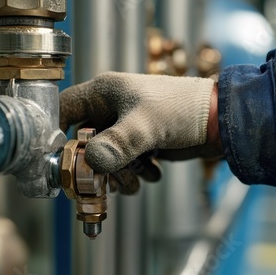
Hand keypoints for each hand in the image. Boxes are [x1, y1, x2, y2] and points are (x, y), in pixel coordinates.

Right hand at [60, 72, 221, 192]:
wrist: (219, 123)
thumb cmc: (183, 110)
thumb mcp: (146, 125)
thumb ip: (117, 144)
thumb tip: (91, 162)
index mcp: (104, 93)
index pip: (64, 109)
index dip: (56, 133)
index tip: (60, 160)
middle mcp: (110, 109)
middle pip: (84, 142)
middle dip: (96, 166)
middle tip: (107, 181)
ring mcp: (124, 126)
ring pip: (104, 158)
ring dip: (118, 174)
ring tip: (137, 179)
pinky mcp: (139, 142)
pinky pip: (123, 163)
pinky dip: (134, 173)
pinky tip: (151, 172)